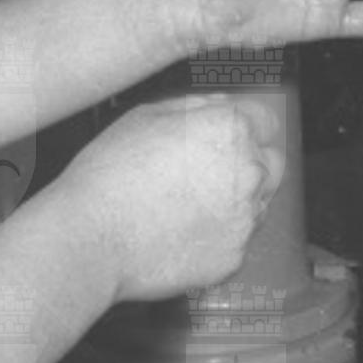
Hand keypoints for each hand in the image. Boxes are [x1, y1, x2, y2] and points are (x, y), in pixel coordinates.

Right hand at [61, 96, 284, 299]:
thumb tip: (221, 105)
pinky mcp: (234, 257)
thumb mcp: (146, 116)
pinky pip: (236, 240)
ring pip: (256, 203)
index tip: (228, 137)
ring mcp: (245, 219)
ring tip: (185, 205)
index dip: (244, 126)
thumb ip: (195, 105)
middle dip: (247, 163)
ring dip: (234, 200)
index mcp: (231, 130)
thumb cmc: (110, 174)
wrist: (91, 238)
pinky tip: (181, 233)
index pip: (266, 121)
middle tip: (205, 172)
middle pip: (271, 162)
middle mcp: (249, 173)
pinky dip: (217, 236)